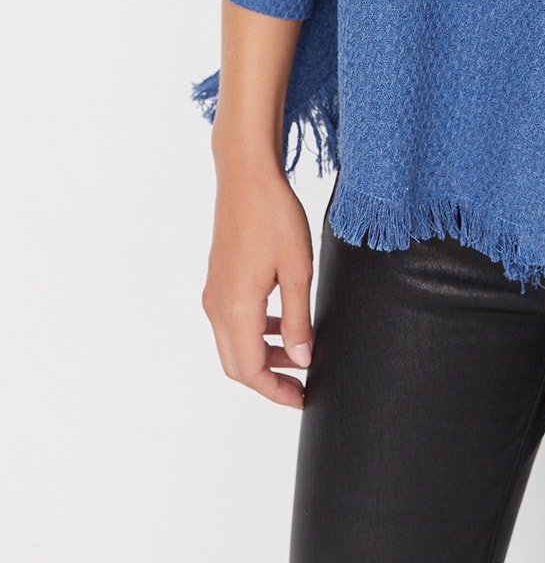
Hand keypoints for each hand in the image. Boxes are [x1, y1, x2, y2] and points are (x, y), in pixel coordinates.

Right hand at [201, 162, 314, 409]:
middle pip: (236, 365)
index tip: (302, 398)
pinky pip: (231, 322)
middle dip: (268, 381)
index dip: (276, 392)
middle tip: (301, 383)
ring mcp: (214, 293)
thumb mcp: (297, 269)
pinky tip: (281, 322)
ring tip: (296, 353)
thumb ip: (298, 319)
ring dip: (261, 357)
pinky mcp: (218, 279)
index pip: (251, 371)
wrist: (247, 175)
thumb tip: (300, 359)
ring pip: (232, 345)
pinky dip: (254, 333)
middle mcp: (217, 306)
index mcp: (236, 309)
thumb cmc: (274, 215)